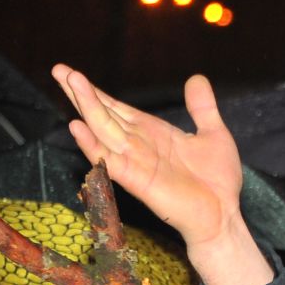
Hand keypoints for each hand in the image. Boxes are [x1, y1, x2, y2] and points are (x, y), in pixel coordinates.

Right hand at [50, 66, 270, 284]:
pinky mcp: (138, 181)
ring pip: (104, 130)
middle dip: (81, 93)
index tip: (71, 73)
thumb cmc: (217, 181)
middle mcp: (138, 145)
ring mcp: (136, 162)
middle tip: (59, 69)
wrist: (225, 215)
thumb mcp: (213, 134)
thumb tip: (196, 78)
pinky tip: (78, 127)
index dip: (95, 91)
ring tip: (70, 83)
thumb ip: (202, 108)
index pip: (116, 108)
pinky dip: (93, 145)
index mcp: (152, 132)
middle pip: (103, 114)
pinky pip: (111, 161)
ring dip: (87, 107)